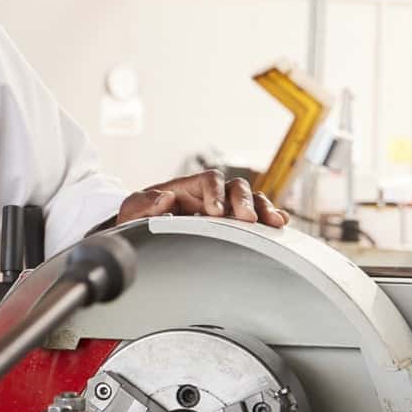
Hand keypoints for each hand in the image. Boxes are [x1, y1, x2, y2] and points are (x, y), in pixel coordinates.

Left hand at [116, 170, 286, 227]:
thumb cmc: (137, 218)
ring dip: (263, 208)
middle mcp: (209, 194)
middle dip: (243, 201)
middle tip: (247, 219)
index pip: (209, 179)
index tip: (215, 211)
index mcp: (187, 187)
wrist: (140, 232)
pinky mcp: (231, 224)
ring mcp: (222, 208)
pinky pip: (255, 217)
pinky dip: (268, 218)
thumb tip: (165, 199)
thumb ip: (143, 204)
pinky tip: (279, 224)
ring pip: (250, 200)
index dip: (215, 192)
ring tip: (274, 222)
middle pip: (235, 187)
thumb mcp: (131, 211)